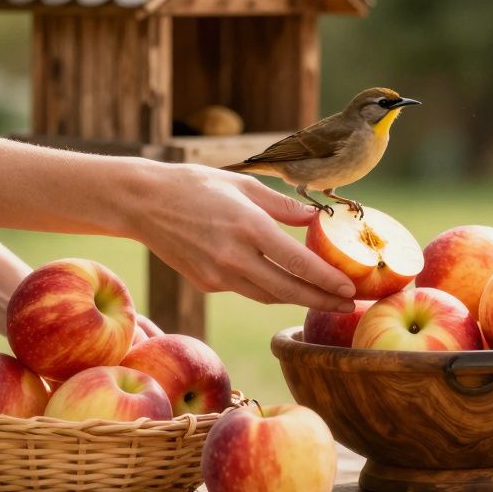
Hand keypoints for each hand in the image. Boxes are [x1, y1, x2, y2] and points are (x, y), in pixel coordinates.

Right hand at [134, 164, 355, 311]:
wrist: (142, 202)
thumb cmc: (195, 185)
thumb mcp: (242, 184)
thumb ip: (282, 205)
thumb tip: (315, 218)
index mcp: (248, 226)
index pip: (298, 262)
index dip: (327, 280)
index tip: (349, 290)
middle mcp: (234, 255)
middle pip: (288, 289)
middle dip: (321, 301)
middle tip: (347, 307)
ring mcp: (218, 274)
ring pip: (268, 296)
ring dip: (298, 300)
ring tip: (324, 301)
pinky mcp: (206, 283)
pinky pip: (247, 289)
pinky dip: (269, 289)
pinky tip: (287, 287)